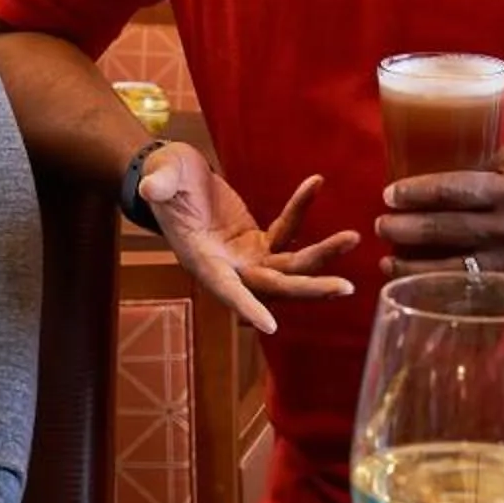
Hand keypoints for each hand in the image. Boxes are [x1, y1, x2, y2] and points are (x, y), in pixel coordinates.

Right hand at [138, 142, 358, 336]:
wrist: (170, 176)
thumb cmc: (162, 178)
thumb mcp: (159, 177)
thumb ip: (159, 184)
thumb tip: (152, 187)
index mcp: (202, 260)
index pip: (226, 288)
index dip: (246, 304)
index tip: (270, 326)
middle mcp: (228, 266)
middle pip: (273, 285)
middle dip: (309, 288)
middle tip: (345, 288)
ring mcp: (246, 257)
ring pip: (290, 265)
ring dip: (321, 255)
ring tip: (352, 238)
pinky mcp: (258, 241)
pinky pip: (287, 230)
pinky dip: (301, 208)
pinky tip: (315, 182)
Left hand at [377, 148, 503, 285]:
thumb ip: (479, 160)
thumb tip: (430, 154)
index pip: (451, 190)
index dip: (414, 193)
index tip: (388, 195)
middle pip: (444, 230)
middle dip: (403, 229)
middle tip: (380, 226)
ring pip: (451, 269)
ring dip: (412, 266)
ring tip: (388, 261)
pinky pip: (472, 294)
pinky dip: (442, 292)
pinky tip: (419, 288)